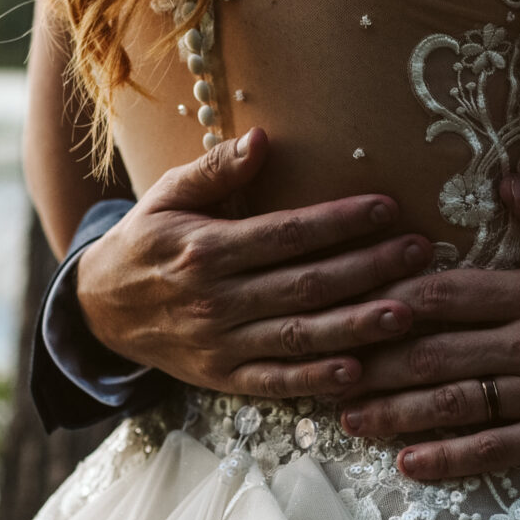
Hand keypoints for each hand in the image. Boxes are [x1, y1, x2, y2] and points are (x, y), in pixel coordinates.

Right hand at [73, 129, 434, 397]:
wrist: (100, 310)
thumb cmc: (147, 243)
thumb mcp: (167, 196)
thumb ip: (215, 169)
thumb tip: (263, 138)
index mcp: (205, 249)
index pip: (285, 234)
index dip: (338, 222)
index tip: (386, 207)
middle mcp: (214, 299)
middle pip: (303, 285)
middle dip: (367, 268)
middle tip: (419, 253)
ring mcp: (220, 344)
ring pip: (297, 336)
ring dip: (355, 326)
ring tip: (407, 314)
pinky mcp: (223, 378)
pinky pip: (275, 381)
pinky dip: (315, 380)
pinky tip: (357, 372)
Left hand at [337, 175, 519, 481]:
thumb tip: (504, 182)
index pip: (445, 293)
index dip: (390, 301)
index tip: (345, 307)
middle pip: (436, 351)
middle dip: (375, 363)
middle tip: (326, 371)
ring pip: (457, 402)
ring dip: (397, 412)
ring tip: (350, 418)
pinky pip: (497, 448)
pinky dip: (450, 458)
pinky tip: (408, 463)